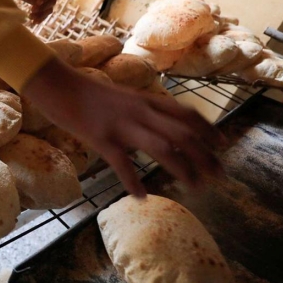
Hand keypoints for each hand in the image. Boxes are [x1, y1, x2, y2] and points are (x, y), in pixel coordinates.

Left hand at [9, 0, 56, 22]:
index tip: (37, 2)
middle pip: (52, 1)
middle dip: (43, 7)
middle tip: (32, 9)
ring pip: (49, 9)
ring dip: (41, 14)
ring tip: (30, 17)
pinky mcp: (42, 6)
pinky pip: (44, 14)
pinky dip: (40, 18)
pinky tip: (33, 22)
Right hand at [23, 58, 224, 196]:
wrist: (58, 85)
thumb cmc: (88, 93)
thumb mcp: (123, 97)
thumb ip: (142, 110)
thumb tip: (157, 126)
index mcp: (146, 100)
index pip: (186, 113)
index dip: (209, 129)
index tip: (223, 145)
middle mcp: (140, 111)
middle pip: (183, 133)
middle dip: (205, 155)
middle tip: (219, 176)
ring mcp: (121, 125)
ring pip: (162, 147)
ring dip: (182, 168)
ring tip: (194, 188)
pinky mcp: (101, 138)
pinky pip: (122, 163)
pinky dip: (133, 181)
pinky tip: (141, 197)